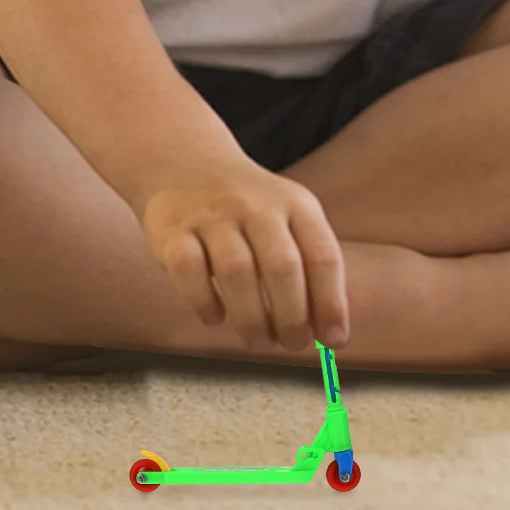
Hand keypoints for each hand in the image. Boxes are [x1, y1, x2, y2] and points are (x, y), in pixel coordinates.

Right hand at [138, 154, 348, 353]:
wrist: (186, 164)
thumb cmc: (248, 208)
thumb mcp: (288, 218)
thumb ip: (308, 266)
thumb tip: (329, 330)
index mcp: (295, 204)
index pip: (323, 255)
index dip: (331, 302)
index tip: (335, 340)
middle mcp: (257, 205)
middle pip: (283, 266)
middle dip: (292, 317)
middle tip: (293, 344)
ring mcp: (213, 215)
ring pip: (237, 272)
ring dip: (252, 318)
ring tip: (258, 341)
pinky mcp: (174, 229)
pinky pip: (189, 271)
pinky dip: (204, 302)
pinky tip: (215, 317)